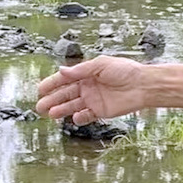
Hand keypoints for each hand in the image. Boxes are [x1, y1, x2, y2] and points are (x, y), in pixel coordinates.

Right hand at [36, 56, 152, 124]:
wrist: (143, 85)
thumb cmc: (125, 71)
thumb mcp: (101, 65)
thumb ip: (80, 70)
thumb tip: (62, 71)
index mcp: (86, 74)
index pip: (64, 79)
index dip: (51, 84)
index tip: (40, 89)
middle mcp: (88, 87)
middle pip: (65, 94)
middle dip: (52, 99)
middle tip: (40, 106)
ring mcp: (93, 99)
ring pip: (72, 106)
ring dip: (61, 109)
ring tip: (51, 114)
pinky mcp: (101, 111)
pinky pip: (86, 116)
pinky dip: (80, 118)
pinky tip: (74, 118)